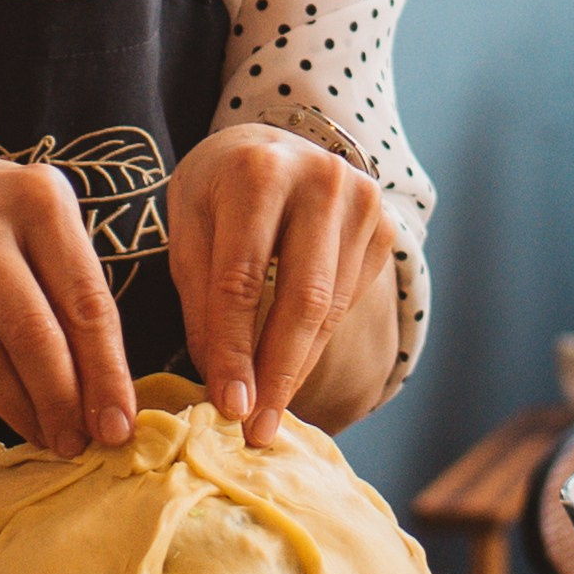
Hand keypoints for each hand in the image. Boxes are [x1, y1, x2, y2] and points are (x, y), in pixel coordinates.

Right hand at [0, 151, 136, 459]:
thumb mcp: (39, 227)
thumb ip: (73, 291)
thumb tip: (108, 393)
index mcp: (39, 196)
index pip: (85, 299)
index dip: (106, 371)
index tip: (118, 424)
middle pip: (32, 332)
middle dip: (61, 401)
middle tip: (79, 445)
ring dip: (19, 408)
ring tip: (45, 435)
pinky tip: (1, 405)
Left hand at [166, 124, 397, 446]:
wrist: (272, 144)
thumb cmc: (218, 189)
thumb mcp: (189, 226)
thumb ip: (201, 298)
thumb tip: (223, 384)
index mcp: (259, 171)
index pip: (242, 279)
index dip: (233, 350)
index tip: (225, 406)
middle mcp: (323, 180)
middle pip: (303, 299)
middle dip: (278, 374)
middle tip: (256, 429)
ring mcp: (363, 202)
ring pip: (330, 309)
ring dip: (297, 368)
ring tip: (269, 412)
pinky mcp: (384, 227)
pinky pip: (348, 302)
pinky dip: (316, 343)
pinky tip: (290, 368)